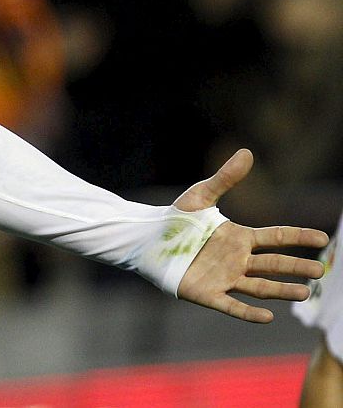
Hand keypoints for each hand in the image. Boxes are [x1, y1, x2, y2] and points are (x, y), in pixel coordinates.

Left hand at [174, 148, 329, 321]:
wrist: (147, 240)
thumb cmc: (175, 219)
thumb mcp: (200, 195)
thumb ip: (225, 178)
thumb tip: (246, 152)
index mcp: (239, 237)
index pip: (276, 237)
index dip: (298, 236)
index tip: (322, 238)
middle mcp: (237, 260)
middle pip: (273, 264)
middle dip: (296, 267)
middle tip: (319, 270)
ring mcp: (224, 278)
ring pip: (260, 287)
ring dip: (281, 290)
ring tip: (304, 292)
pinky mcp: (208, 294)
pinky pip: (232, 306)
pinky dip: (249, 313)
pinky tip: (268, 317)